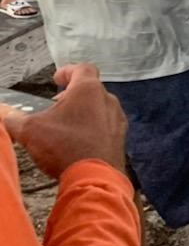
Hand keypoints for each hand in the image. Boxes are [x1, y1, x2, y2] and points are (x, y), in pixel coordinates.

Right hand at [1, 64, 127, 177]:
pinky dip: (91, 126)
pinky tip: (77, 140)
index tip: (57, 79)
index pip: (83, 69)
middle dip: (72, 94)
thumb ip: (14, 119)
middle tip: (56, 104)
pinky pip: (104, 125)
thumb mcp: (31, 130)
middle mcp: (108, 100)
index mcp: (89, 90)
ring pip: (99, 107)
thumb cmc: (64, 146)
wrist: (96, 177)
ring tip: (64, 123)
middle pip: (91, 89)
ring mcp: (117, 119)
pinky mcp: (119, 138)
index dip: (68, 71)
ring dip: (82, 111)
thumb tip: (3, 114)